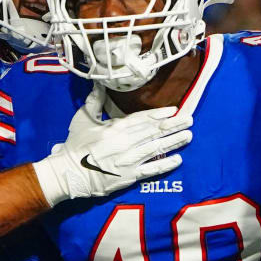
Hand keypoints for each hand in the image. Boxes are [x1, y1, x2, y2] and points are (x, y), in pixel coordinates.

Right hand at [33, 88, 191, 205]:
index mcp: (116, 128)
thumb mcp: (83, 118)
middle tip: (190, 119)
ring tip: (189, 135)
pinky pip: (152, 170)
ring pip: (157, 148)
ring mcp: (130, 160)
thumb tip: (99, 84)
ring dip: (174, 141)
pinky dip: (166, 164)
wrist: (70, 173)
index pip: (142, 118)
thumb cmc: (76, 145)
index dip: (159, 114)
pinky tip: (178, 159)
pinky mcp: (130, 176)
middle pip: (154, 131)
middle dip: (173, 125)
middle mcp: (126, 142)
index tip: (174, 110)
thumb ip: (95, 101)